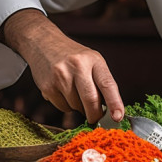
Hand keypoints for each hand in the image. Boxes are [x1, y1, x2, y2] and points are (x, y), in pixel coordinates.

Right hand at [1, 9, 124, 123]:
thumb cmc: (73, 56)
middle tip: (96, 118)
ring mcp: (61, 76)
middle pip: (91, 100)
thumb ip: (101, 82)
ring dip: (79, 107)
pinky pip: (63, 107)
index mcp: (93, 60)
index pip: (107, 84)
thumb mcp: (92, 61)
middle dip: (95, 115)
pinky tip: (63, 92)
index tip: (118, 117)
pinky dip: (67, 105)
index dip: (114, 102)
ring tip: (74, 91)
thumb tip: (109, 111)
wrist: (43, 44)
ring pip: (76, 107)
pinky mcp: (47, 87)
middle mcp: (77, 66)